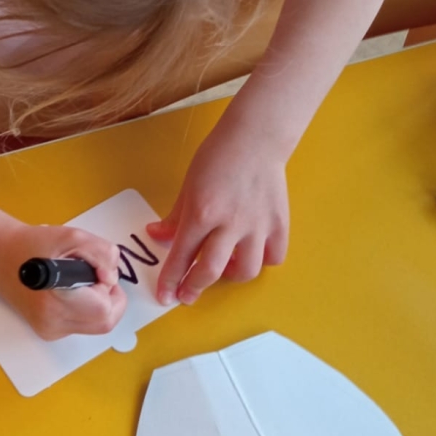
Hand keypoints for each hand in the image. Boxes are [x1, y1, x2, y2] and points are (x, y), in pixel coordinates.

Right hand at [0, 222, 126, 341]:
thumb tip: (111, 278)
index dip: (108, 288)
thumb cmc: (33, 245)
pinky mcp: (50, 333)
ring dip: (98, 303)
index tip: (96, 271)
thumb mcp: (73, 237)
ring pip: (96, 325)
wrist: (0, 257)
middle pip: (104, 321)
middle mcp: (53, 323)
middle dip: (108, 297)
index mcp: (56, 300)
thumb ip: (102, 254)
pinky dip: (86, 309)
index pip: (104, 309)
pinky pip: (83, 325)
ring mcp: (50, 331)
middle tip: (93, 275)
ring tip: (79, 282)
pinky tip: (70, 292)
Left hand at [146, 117, 288, 304]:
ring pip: (245, 271)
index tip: (166, 296)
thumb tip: (157, 235)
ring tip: (222, 269)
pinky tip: (251, 253)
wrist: (255, 138)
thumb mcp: (188, 185)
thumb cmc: (217, 157)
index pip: (181, 256)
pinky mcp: (278, 224)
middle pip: (209, 272)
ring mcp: (257, 226)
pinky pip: (273, 257)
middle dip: (194, 288)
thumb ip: (175, 216)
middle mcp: (229, 225)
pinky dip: (262, 261)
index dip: (171, 280)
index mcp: (202, 213)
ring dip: (229, 277)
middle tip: (186, 294)